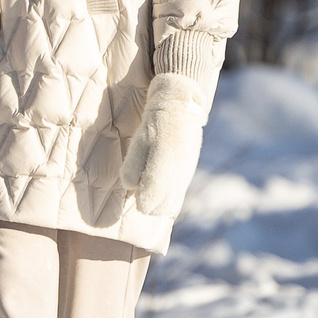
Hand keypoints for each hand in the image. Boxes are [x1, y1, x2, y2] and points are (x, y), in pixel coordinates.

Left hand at [122, 72, 206, 215]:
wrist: (180, 110)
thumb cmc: (155, 125)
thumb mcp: (139, 141)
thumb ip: (133, 166)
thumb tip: (130, 187)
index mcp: (163, 169)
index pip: (151, 201)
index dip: (142, 202)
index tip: (136, 194)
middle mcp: (177, 177)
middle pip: (161, 208)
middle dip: (149, 205)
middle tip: (140, 192)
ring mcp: (184, 176)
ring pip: (171, 204)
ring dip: (158, 203)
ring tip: (148, 188)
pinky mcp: (187, 174)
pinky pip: (177, 196)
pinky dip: (167, 197)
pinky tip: (159, 187)